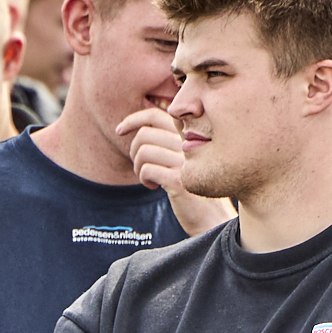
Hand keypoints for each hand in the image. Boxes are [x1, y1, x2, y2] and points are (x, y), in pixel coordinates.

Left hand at [117, 106, 234, 230]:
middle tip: (141, 167)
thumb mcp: (183, 160)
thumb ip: (168, 144)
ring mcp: (184, 161)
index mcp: (188, 135)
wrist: (211, 217)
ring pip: (143, 151)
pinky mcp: (178, 179)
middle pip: (145, 134)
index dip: (133, 119)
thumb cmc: (194, 188)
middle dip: (134, 151)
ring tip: (149, 179)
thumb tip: (139, 132)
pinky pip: (147, 170)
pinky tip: (154, 187)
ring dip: (138, 167)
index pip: (155, 115)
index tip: (119, 131)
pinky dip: (144, 179)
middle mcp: (188, 143)